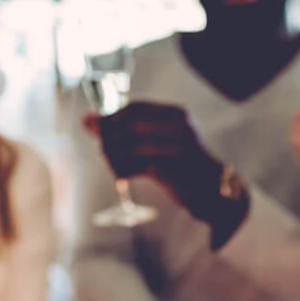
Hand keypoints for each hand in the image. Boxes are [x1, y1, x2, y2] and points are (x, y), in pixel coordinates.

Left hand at [84, 103, 222, 214]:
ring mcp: (178, 148)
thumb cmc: (182, 165)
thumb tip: (86, 121)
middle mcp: (179, 127)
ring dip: (114, 157)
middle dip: (109, 138)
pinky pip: (138, 167)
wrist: (213, 191)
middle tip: (103, 152)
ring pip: (131, 145)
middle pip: (130, 125)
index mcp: (176, 115)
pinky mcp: (173, 170)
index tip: (97, 130)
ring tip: (112, 166)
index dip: (111, 118)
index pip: (135, 109)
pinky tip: (121, 176)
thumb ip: (125, 131)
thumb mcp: (156, 142)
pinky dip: (124, 171)